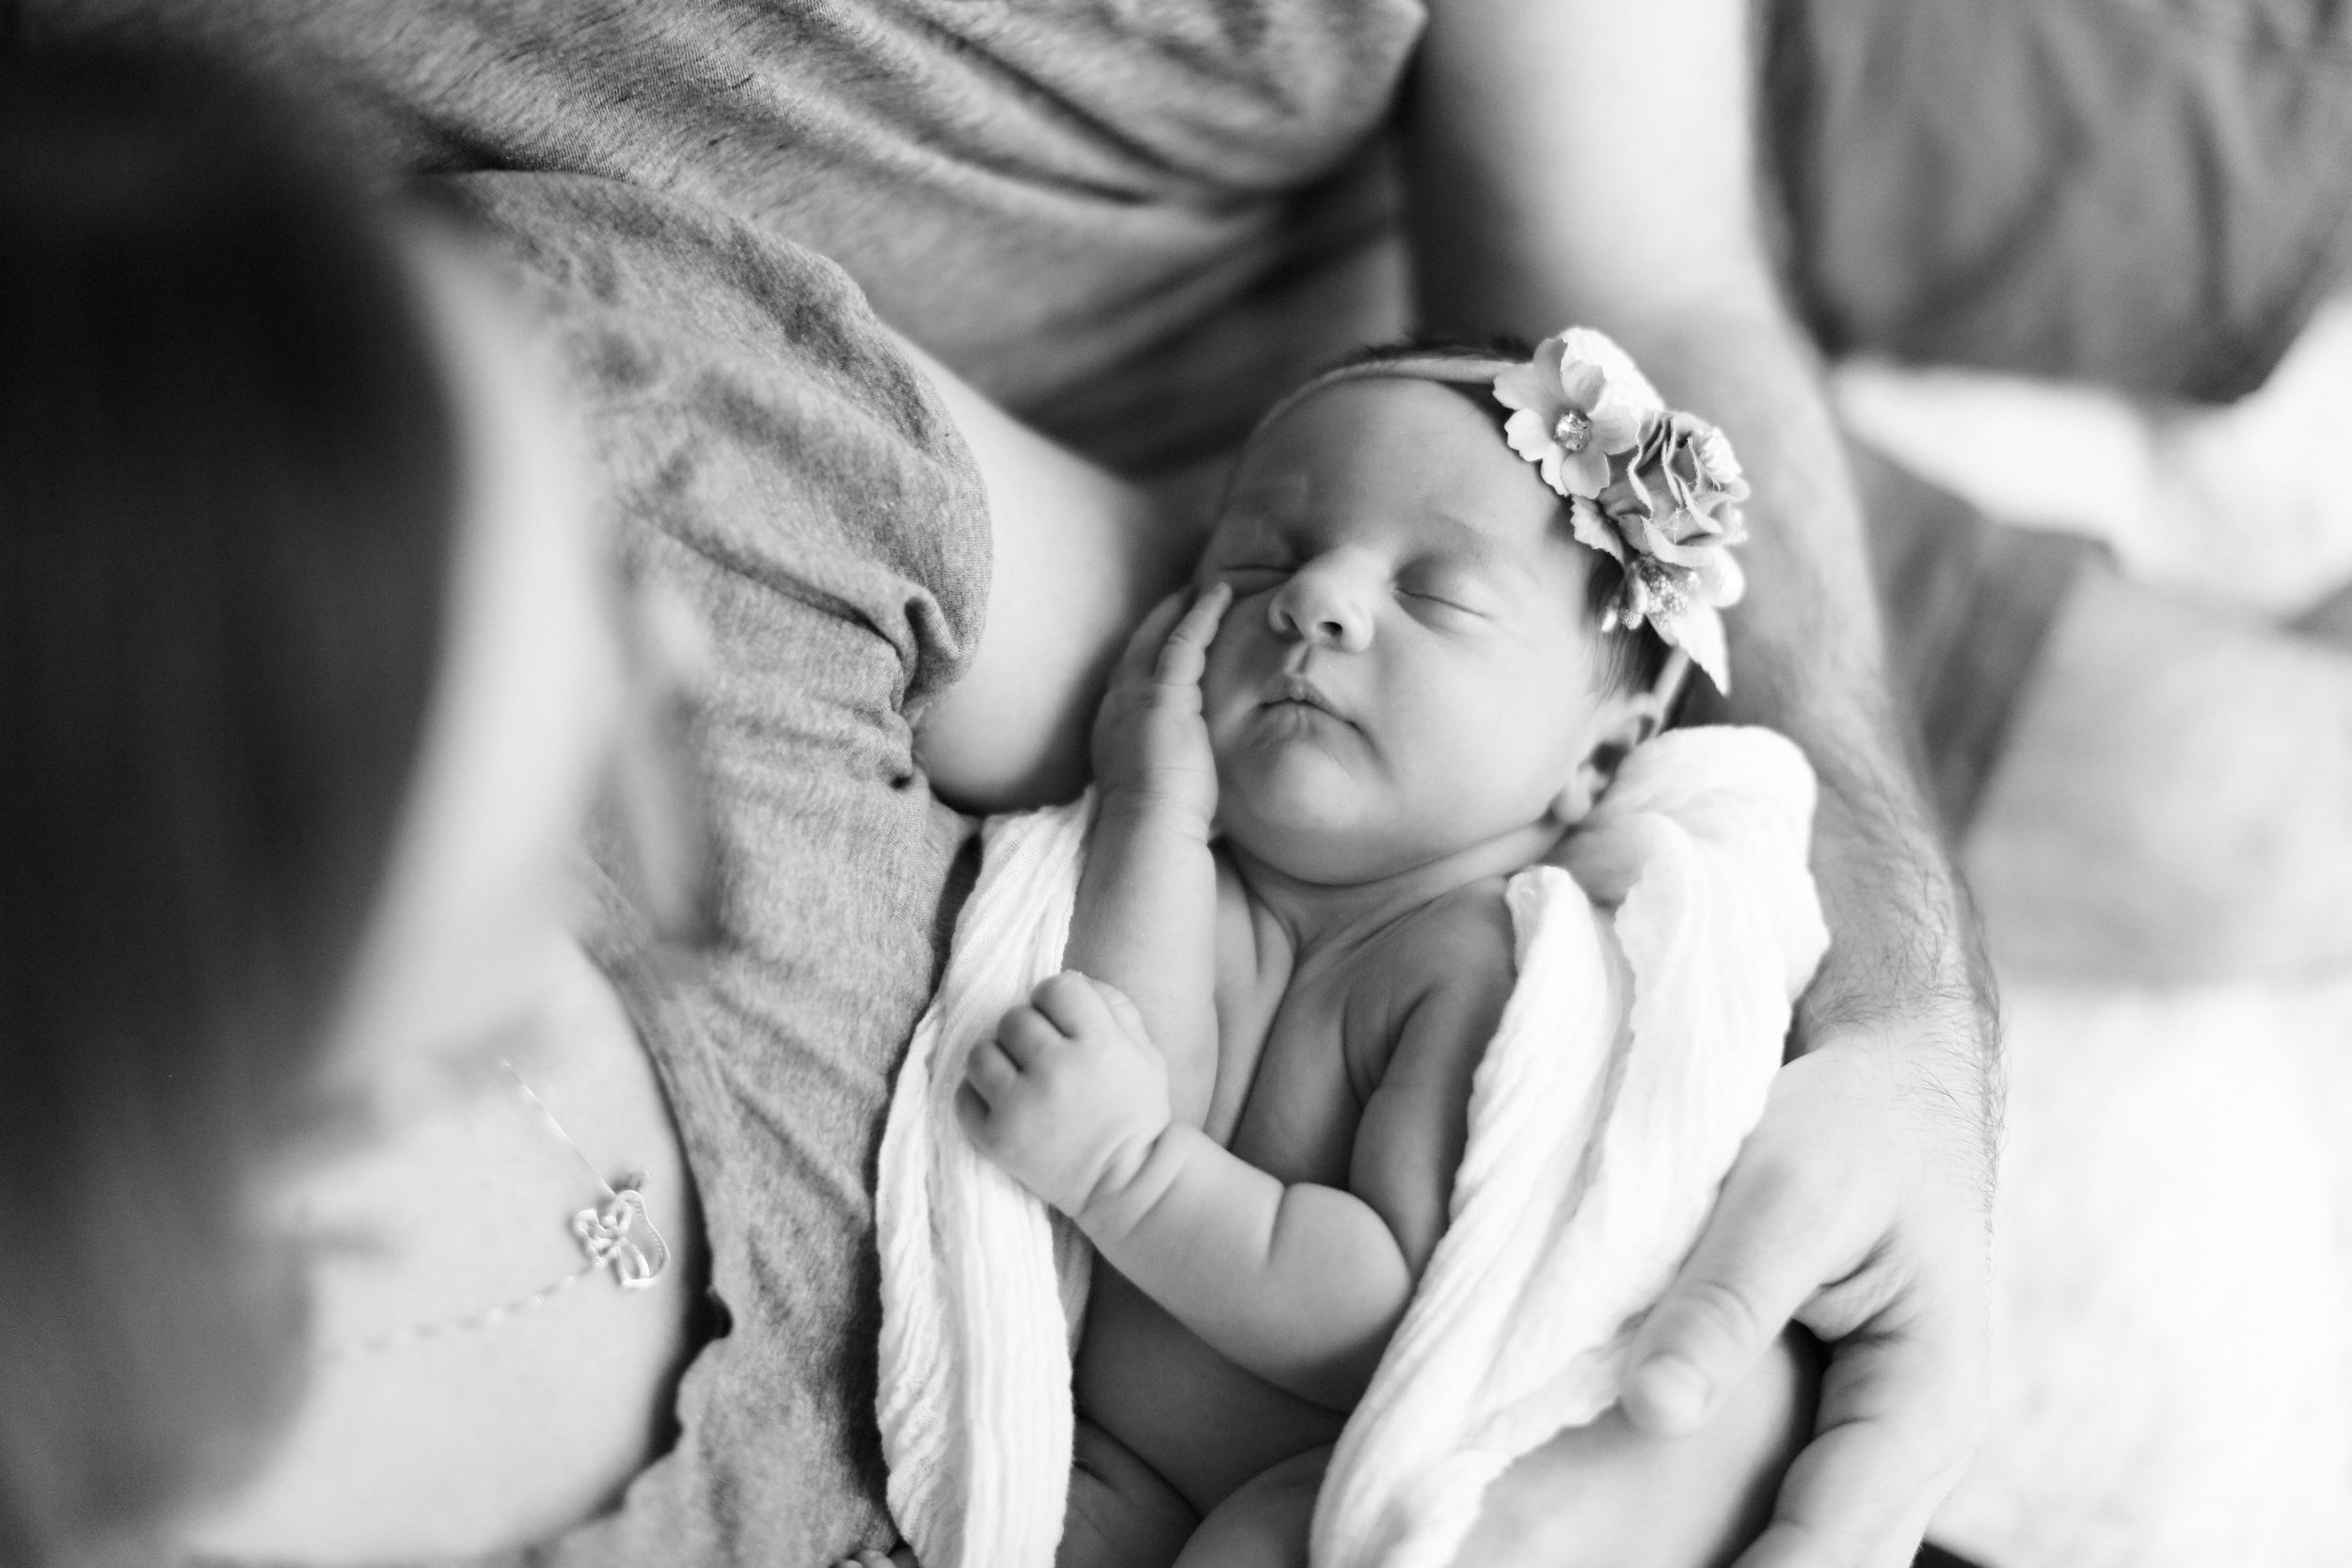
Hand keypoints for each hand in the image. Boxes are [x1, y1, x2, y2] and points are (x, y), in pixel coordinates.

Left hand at [957, 971, 1172, 1218]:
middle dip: (1028, 1032)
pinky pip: (964, 1095)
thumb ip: (1114, 1005)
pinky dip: (978, 1095)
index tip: (1065, 1025)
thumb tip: (1072, 978)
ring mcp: (1022, 1106)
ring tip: (1017, 1077)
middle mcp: (1057, 1070)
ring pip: (981, 1051)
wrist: (1128, 1184)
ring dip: (998, 1059)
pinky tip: (1001, 1102)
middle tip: (1043, 1057)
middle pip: (1015, 1017)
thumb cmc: (1137, 1112)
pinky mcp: (998, 1139)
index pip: (1056, 987)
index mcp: (1099, 1044)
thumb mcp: (1146, 1052)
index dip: (1059, 1001)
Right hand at [1089, 582, 1230, 829]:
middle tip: (1182, 595)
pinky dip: (1202, 613)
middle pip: (1137, 646)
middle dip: (1158, 619)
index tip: (1165, 637)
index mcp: (1113, 726)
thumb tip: (1185, 768)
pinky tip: (1221, 595)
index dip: (1146, 652)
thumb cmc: (1156, 821)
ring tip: (1205, 588)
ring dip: (1181, 608)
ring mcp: (1138, 695)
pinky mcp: (1166, 693)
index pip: (1129, 676)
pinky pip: (1186, 640)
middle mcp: (1117, 703)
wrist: (1147, 828)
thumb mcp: (1152, 783)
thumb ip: (1162, 763)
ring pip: (1159, 636)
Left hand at [1620, 1027, 1992, 1567]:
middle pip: (1829, 1565)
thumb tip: (1657, 1412)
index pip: (1830, 1542)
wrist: (1894, 1077)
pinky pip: (1785, 1511)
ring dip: (1724, 1557)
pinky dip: (1725, 1533)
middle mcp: (1911, 1447)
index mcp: (1926, 1401)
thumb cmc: (1856, 1117)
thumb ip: (1727, 1299)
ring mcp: (1869, 1443)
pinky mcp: (1824, 1424)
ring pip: (1809, 1550)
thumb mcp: (1790, 1185)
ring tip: (1606, 1563)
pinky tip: (1638, 1539)